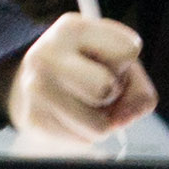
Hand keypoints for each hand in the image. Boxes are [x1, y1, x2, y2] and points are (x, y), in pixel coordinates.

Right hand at [4, 13, 155, 146]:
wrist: (30, 85)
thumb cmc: (84, 70)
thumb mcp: (114, 61)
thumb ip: (138, 87)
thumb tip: (124, 120)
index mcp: (72, 28)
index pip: (129, 49)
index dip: (125, 62)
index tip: (105, 59)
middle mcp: (48, 54)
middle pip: (106, 87)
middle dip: (113, 94)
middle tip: (98, 87)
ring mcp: (37, 88)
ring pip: (100, 126)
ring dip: (102, 121)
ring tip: (84, 104)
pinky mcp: (34, 120)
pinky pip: (83, 140)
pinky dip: (84, 133)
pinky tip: (69, 117)